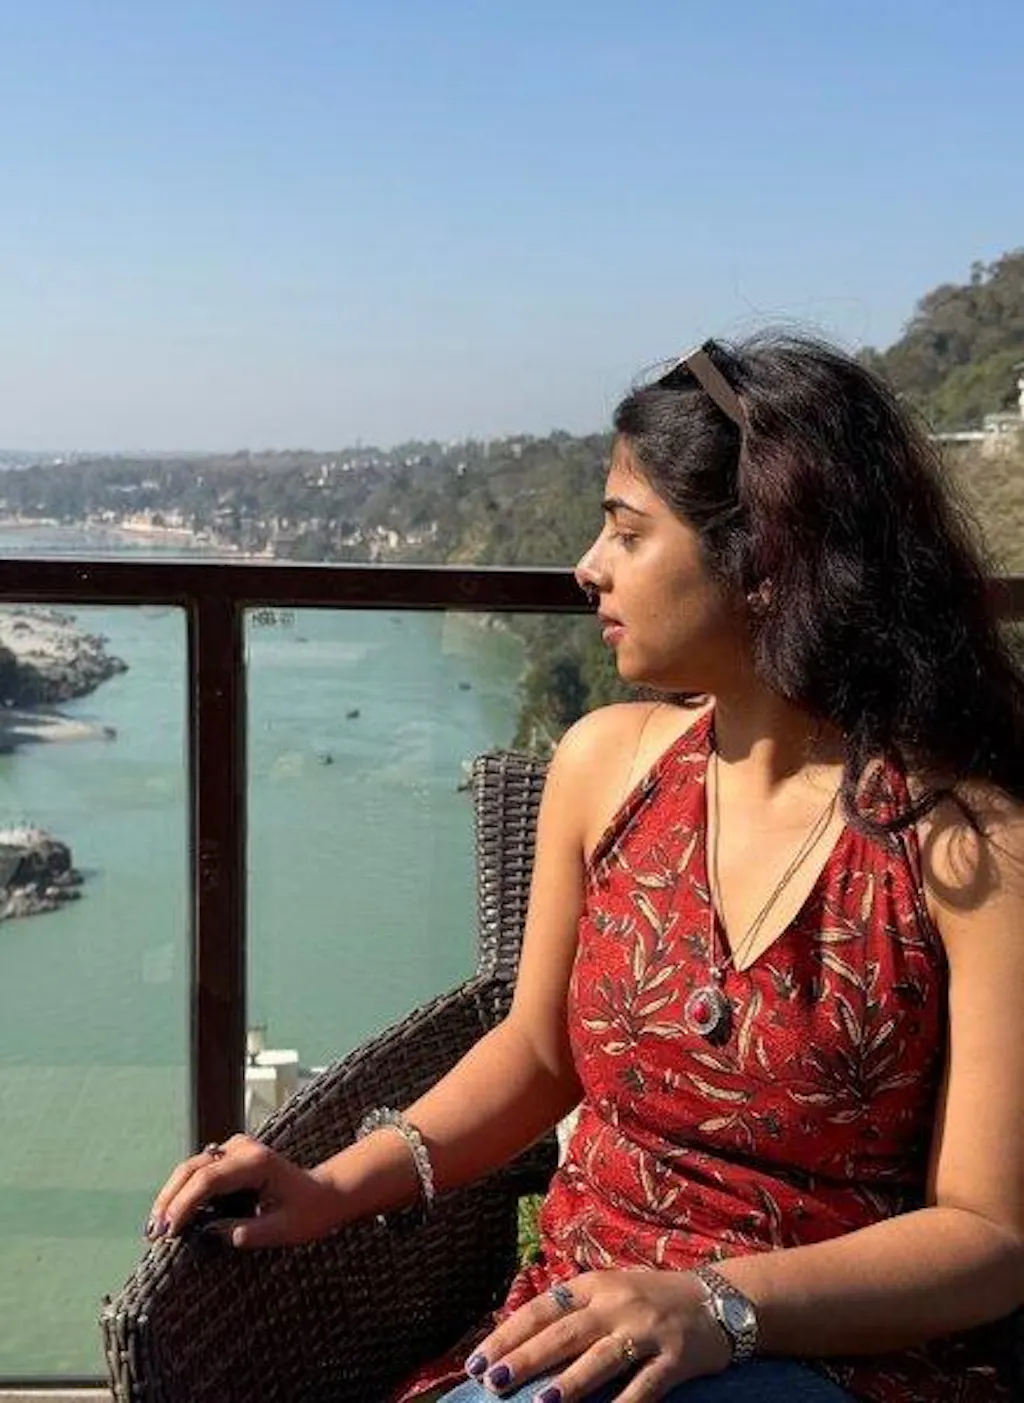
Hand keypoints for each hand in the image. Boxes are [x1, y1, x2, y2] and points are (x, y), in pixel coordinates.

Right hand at [145, 1134, 346, 1248]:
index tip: (169, 1233)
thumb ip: (247, 1232)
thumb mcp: (283, 1230)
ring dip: (171, 1195)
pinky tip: (171, 1216)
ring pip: (192, 1167)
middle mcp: (243, 1148)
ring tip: (155, 1228)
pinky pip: (200, 1171)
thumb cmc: (309, 1213)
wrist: (325, 1194)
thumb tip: (207, 1233)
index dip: (184, 1205)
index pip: (208, 1179)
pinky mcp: (231, 1157)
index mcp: (257, 1162)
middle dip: (169, 1199)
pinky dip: (182, 1192)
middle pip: (193, 1168)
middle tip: (152, 1233)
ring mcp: (236, 1149)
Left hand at [465, 1269, 731, 1402]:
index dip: (509, 1333)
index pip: (542, 1308)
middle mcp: (617, 1303)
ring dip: (569, 1383)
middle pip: (564, 1333)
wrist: (720, 1298)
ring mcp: (647, 1331)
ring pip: (601, 1359)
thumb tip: (518, 1338)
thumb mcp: (610, 1290)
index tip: (479, 1358)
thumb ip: (571, 1309)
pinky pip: (645, 1387)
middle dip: (524, 1359)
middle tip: (491, 1382)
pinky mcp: (675, 1359)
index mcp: (595, 1285)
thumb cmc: (652, 1299)